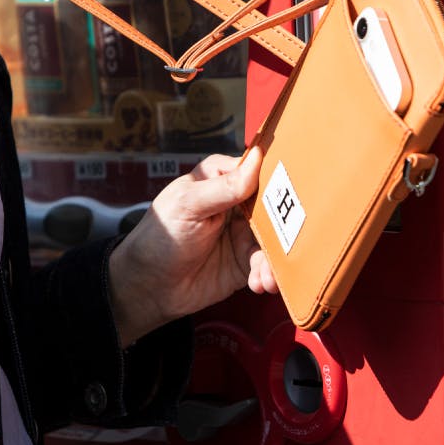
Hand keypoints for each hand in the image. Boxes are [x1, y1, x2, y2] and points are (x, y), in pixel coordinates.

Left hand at [108, 147, 276, 346]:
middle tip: (285, 242)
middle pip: (275, 206)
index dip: (278, 180)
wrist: (148, 287)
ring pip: (275, 239)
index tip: (295, 193)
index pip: (258, 171)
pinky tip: (259, 284)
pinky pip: (268, 264)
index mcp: (221, 179)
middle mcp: (237, 203)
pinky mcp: (246, 261)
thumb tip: (258, 157)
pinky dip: (268, 275)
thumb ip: (225, 186)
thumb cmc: (159, 237)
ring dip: (275, 258)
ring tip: (264, 276)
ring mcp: (243, 233)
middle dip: (284, 226)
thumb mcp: (188, 204)